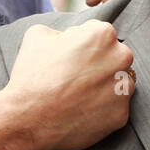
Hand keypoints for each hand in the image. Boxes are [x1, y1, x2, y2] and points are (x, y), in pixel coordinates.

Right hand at [0, 20, 133, 149]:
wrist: (27, 120)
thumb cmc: (32, 75)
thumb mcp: (37, 36)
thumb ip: (60, 30)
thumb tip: (69, 36)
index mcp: (103, 35)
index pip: (100, 35)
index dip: (83, 46)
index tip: (71, 58)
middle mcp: (121, 58)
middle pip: (115, 58)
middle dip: (99, 65)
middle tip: (75, 78)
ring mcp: (123, 89)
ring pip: (118, 83)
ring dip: (103, 87)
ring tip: (78, 96)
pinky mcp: (121, 114)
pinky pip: (115, 108)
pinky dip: (102, 111)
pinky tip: (81, 111)